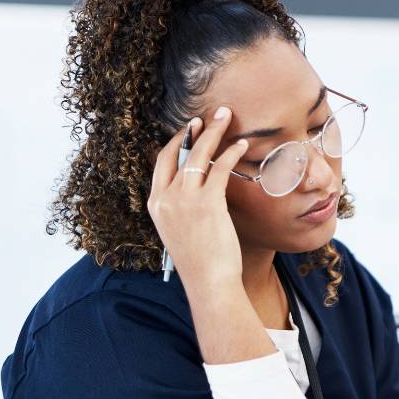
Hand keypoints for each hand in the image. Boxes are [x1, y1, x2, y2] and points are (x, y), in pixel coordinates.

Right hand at [148, 108, 251, 288]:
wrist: (208, 283)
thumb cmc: (200, 261)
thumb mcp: (180, 230)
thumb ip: (182, 206)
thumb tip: (199, 184)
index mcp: (155, 205)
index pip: (161, 163)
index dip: (176, 142)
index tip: (190, 130)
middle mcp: (165, 199)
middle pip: (178, 152)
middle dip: (194, 130)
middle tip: (210, 116)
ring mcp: (184, 200)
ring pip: (199, 155)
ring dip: (215, 133)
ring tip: (227, 118)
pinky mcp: (207, 203)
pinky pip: (220, 168)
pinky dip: (232, 153)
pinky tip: (243, 145)